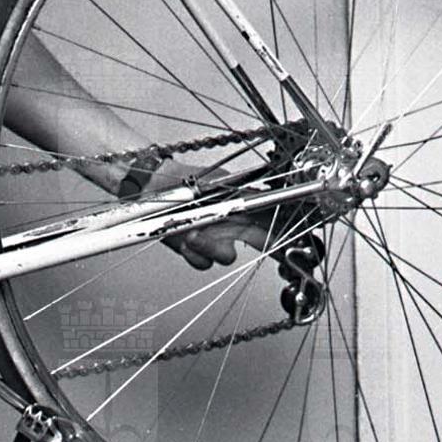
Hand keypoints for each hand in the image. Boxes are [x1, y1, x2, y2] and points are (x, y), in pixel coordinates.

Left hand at [136, 164, 273, 269]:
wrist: (155, 186)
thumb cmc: (187, 179)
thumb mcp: (218, 179)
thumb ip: (243, 189)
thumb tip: (265, 193)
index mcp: (243, 206)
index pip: (271, 219)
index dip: (283, 228)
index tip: (287, 233)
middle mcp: (232, 225)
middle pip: (259, 242)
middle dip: (263, 245)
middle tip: (263, 241)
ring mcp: (214, 238)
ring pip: (226, 257)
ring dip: (211, 246)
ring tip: (195, 233)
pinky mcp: (194, 249)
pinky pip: (203, 262)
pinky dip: (194, 252)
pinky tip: (185, 239)